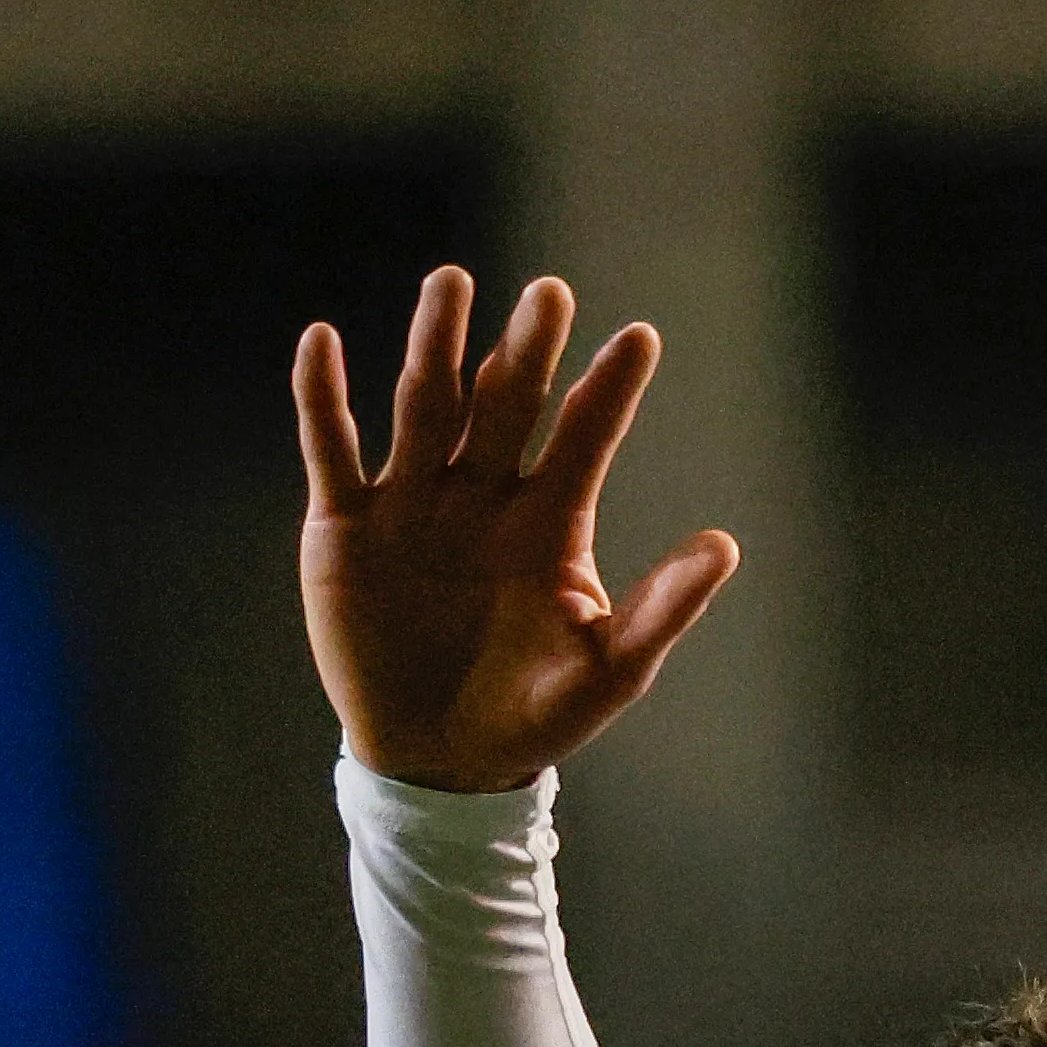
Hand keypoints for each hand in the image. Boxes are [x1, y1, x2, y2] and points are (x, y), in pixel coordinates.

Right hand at [294, 269, 741, 793]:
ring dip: (436, 346)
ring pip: (425, 407)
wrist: (440, 763)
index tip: (641, 339)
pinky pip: (331, 449)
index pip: (586, 438)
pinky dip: (321, 397)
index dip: (610, 391)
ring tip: (451, 283)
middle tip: (551, 295)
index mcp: (550, 520)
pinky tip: (321, 341)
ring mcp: (413, 502)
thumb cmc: (533, 716)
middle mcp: (484, 494)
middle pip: (507, 405)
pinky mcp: (345, 526)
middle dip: (528, 351)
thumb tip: (725, 545)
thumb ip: (661, 609)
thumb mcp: (608, 672)